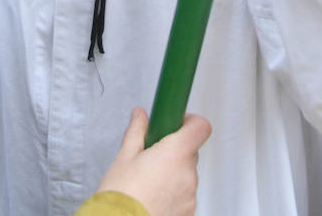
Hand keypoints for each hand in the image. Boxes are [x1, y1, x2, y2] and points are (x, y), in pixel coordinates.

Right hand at [92, 108, 210, 215]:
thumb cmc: (121, 196)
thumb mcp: (124, 157)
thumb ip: (137, 131)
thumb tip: (140, 116)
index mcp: (175, 154)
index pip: (201, 127)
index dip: (189, 121)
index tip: (175, 122)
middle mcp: (188, 174)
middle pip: (190, 151)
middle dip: (173, 149)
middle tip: (151, 154)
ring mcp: (190, 195)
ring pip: (186, 173)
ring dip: (173, 172)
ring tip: (148, 180)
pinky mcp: (188, 211)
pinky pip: (184, 193)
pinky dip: (173, 191)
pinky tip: (153, 195)